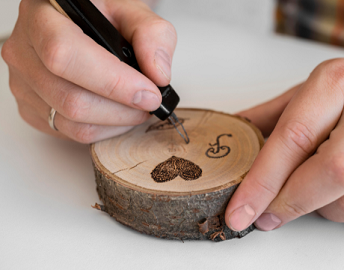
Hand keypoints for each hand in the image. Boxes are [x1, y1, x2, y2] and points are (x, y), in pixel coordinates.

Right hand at [1, 0, 175, 142]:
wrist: (79, 27)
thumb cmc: (101, 18)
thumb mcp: (130, 12)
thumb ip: (152, 35)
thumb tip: (158, 75)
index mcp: (42, 18)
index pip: (66, 55)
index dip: (113, 82)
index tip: (149, 93)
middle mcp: (24, 53)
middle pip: (72, 100)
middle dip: (122, 109)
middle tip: (149, 103)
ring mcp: (24, 86)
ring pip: (74, 124)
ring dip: (116, 122)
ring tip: (135, 107)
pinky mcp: (33, 110)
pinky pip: (72, 134)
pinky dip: (104, 129)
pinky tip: (115, 112)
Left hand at [225, 59, 343, 230]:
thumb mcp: (309, 92)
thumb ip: (272, 114)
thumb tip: (236, 134)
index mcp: (333, 85)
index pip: (293, 139)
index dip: (264, 182)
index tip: (240, 210)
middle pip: (330, 170)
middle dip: (289, 201)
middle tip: (263, 216)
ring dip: (318, 204)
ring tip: (304, 188)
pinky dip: (335, 202)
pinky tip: (326, 187)